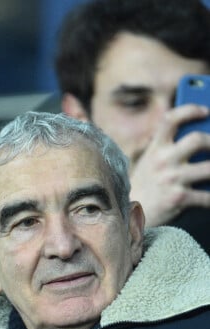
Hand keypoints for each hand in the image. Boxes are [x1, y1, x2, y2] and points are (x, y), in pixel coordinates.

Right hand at [129, 104, 209, 225]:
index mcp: (155, 150)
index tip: (204, 111)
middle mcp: (163, 161)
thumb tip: (201, 141)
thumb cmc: (145, 187)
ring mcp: (171, 180)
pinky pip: (207, 196)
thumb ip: (168, 150)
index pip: (170, 120)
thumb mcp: (149, 164)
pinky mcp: (178, 198)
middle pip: (197, 140)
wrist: (129, 216)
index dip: (189, 110)